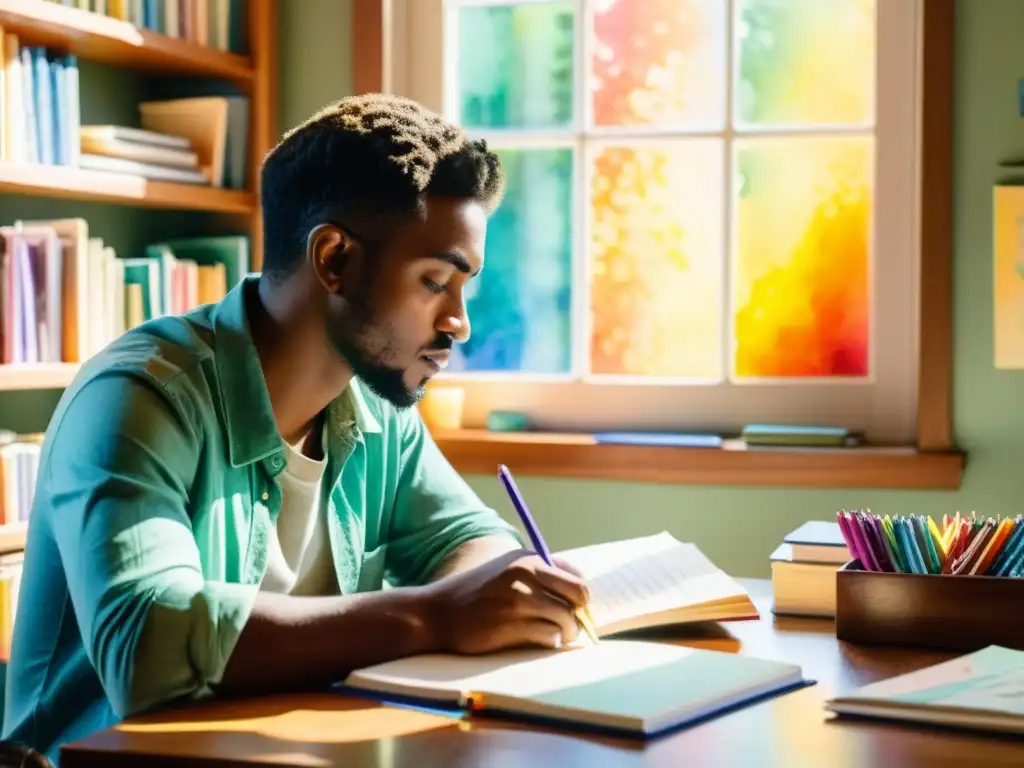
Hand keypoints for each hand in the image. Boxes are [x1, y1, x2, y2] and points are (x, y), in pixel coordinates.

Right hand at [423, 549, 589, 654]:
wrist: (436, 613)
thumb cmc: (476, 594)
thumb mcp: (507, 570)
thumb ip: (542, 573)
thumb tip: (582, 585)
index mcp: (527, 559)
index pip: (577, 582)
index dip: (579, 601)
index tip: (571, 611)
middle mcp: (525, 575)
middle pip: (577, 599)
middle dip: (576, 618)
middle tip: (566, 628)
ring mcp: (517, 601)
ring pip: (564, 621)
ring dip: (563, 634)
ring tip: (550, 636)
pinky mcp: (510, 626)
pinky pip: (547, 638)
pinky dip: (546, 642)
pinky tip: (534, 641)